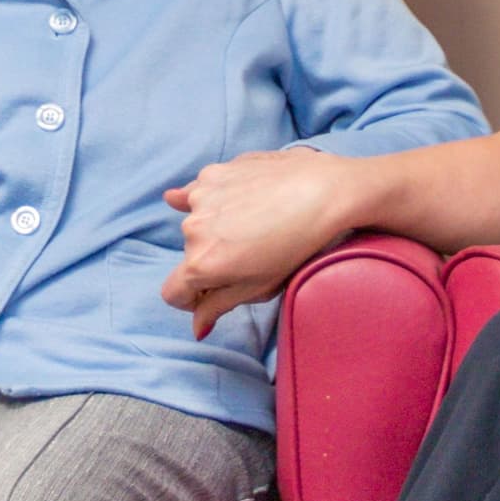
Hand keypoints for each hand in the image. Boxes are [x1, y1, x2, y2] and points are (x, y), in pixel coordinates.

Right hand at [161, 148, 357, 337]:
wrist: (326, 193)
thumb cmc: (298, 246)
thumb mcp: (259, 288)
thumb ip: (219, 306)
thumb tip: (197, 327)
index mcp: (201, 265)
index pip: (172, 293)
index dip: (193, 299)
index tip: (215, 292)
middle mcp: (192, 230)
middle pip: (190, 256)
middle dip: (212, 258)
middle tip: (251, 252)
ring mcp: (201, 197)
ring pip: (197, 222)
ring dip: (215, 226)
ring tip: (255, 221)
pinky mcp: (214, 172)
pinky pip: (202, 192)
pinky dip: (216, 199)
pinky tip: (245, 198)